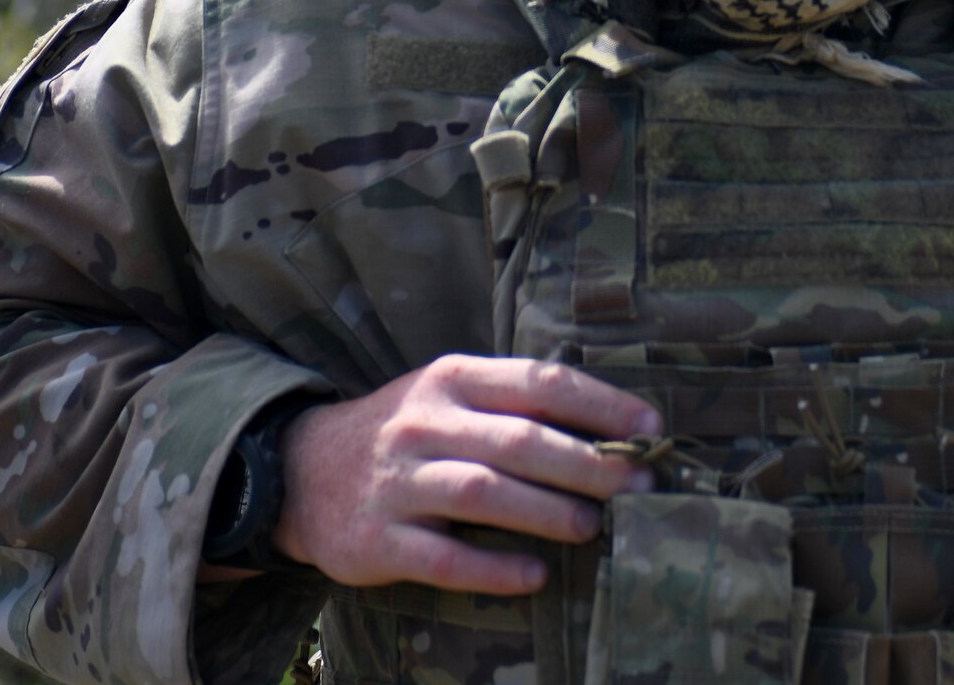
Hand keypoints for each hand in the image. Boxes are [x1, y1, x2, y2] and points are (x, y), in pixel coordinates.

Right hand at [270, 354, 659, 593]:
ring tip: (594, 528)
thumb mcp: (449, 396)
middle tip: (638, 486)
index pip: (538, 381)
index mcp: (453, 379)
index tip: (651, 428)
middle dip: (588, 464)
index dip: (600, 404)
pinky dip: (494, 567)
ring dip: (548, 511)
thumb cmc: (404, 433)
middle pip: (519, 440)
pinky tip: (535, 574)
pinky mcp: (379, 539)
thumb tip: (611, 427)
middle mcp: (425, 423)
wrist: (302, 471)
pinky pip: (444, 556)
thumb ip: (514, 404)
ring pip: (484, 493)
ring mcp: (399, 481)